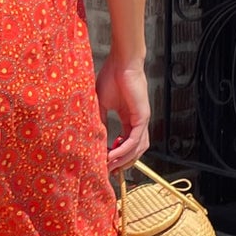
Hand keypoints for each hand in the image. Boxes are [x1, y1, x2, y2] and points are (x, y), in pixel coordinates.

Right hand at [95, 51, 149, 173]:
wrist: (121, 63)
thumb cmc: (111, 78)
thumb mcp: (101, 104)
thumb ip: (99, 121)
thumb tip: (92, 137)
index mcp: (129, 119)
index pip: (125, 143)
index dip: (116, 155)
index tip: (104, 162)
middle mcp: (137, 122)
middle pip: (134, 150)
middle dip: (121, 163)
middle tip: (108, 171)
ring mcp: (142, 121)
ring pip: (136, 149)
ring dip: (124, 160)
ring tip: (109, 166)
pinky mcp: (142, 117)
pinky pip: (135, 140)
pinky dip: (124, 150)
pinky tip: (112, 155)